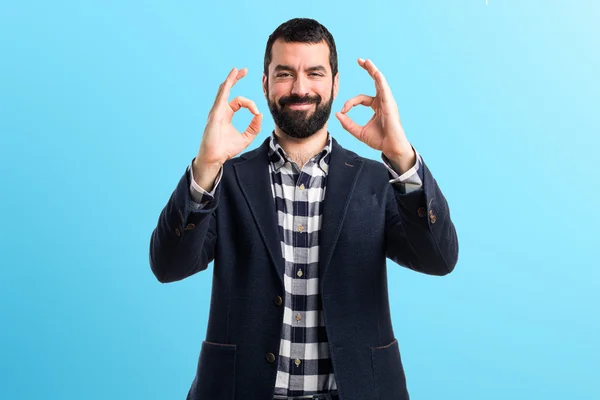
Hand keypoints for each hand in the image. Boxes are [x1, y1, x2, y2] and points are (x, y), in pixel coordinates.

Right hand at [194, 68, 262, 186]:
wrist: (215, 158)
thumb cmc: (226, 149)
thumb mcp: (246, 137)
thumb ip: (254, 127)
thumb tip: (260, 114)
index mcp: (226, 114)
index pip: (239, 102)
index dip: (251, 105)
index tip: (256, 113)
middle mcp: (220, 110)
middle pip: (228, 90)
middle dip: (236, 79)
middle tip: (244, 70)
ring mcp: (216, 111)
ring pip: (223, 90)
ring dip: (231, 79)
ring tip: (237, 70)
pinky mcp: (215, 114)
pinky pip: (221, 98)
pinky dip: (226, 88)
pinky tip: (230, 79)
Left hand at [335, 59, 414, 172]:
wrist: (391, 148)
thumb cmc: (380, 140)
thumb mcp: (359, 132)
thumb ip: (348, 123)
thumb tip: (337, 114)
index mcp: (377, 107)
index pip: (361, 99)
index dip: (350, 103)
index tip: (343, 110)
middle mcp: (383, 102)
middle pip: (375, 82)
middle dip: (368, 70)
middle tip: (360, 60)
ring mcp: (388, 102)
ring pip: (380, 82)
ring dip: (373, 70)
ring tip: (366, 61)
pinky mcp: (390, 105)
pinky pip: (384, 90)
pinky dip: (380, 81)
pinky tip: (375, 73)